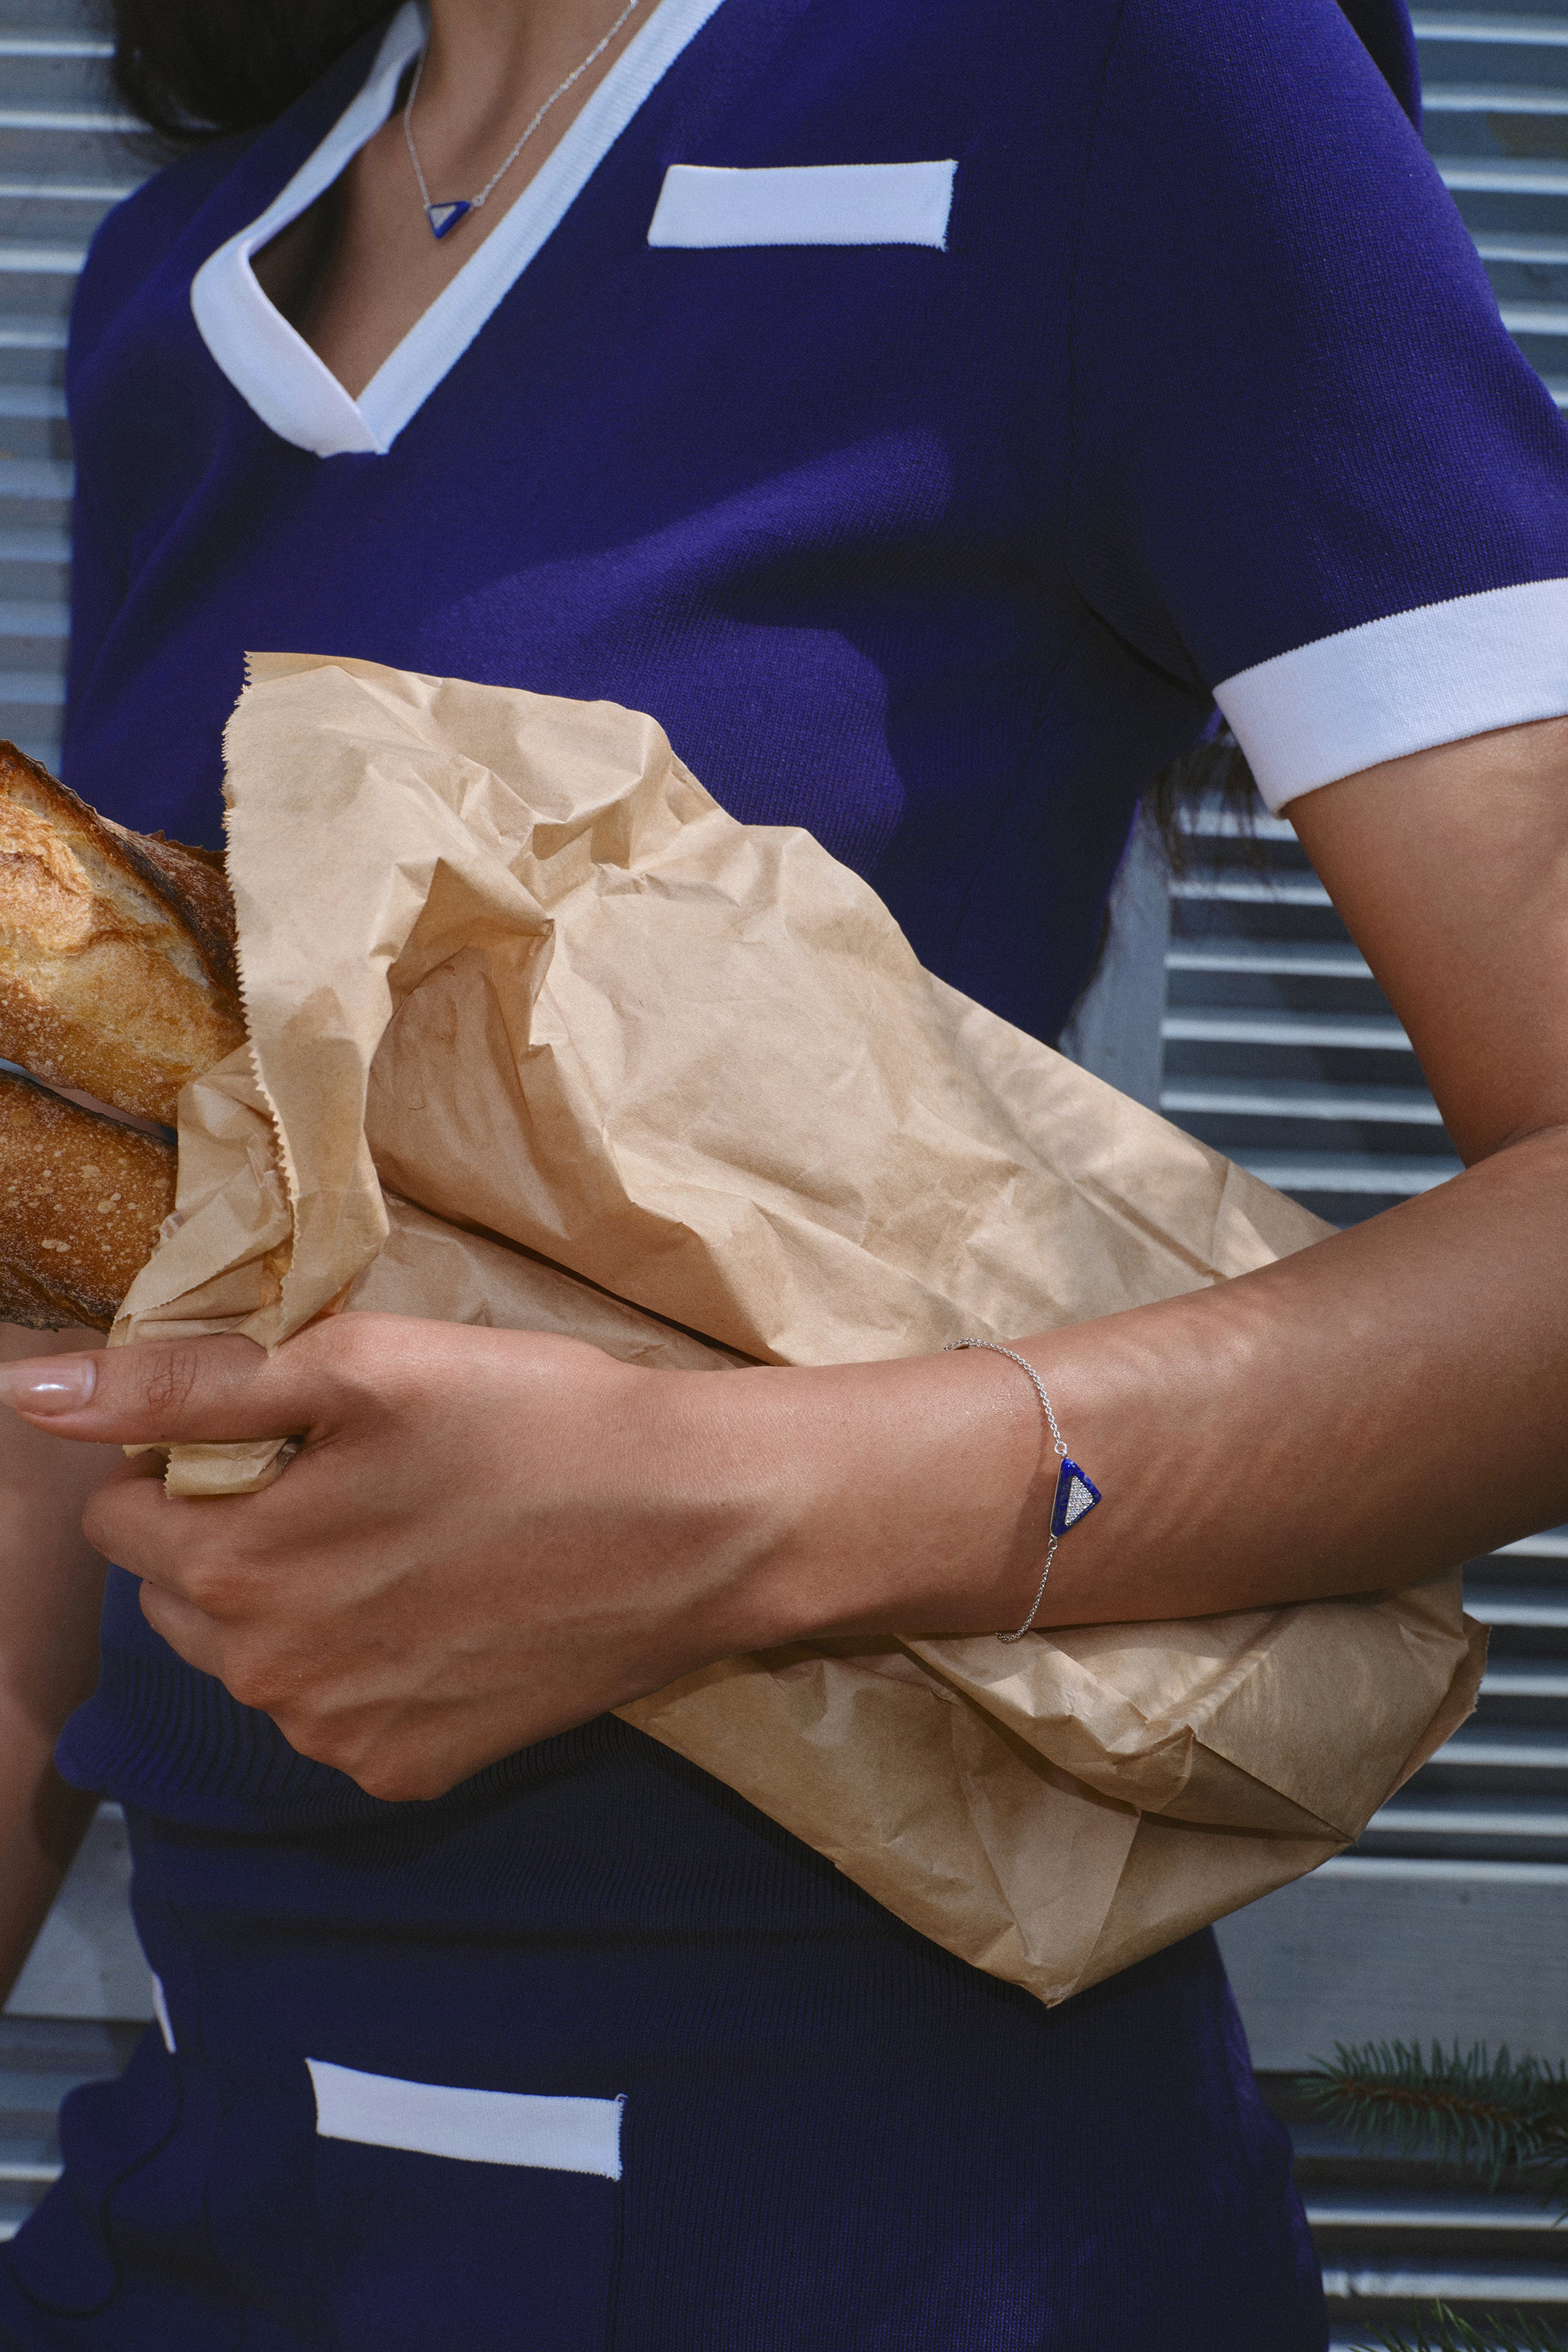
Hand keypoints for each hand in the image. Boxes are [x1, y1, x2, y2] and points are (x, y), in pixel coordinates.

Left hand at [0, 1316, 1047, 1799]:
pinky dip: (365, 1663)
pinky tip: (446, 1607)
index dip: (190, 1454)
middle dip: (232, 1533)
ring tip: (408, 1535)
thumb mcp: (357, 1366)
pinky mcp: (414, 1776)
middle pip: (180, 1595)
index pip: (119, 1514)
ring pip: (257, 1659)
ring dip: (294, 1600)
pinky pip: (338, 1713)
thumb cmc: (532, 1420)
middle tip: (354, 1476)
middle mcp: (268, 1685)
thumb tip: (22, 1399)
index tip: (289, 1429)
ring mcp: (343, 1744)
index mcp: (235, 1574)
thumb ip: (183, 1387)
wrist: (698, 1524)